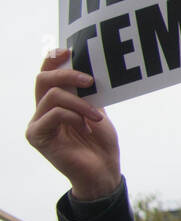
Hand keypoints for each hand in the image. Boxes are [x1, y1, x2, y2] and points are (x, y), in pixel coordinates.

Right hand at [26, 50, 121, 199]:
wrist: (103, 171)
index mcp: (54, 103)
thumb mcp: (96, 110)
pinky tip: (87, 127)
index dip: (53, 59)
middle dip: (68, 74)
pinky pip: (53, 114)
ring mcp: (37, 124)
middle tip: (90, 80)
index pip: (46, 74)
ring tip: (96, 117)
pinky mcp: (37, 137)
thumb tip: (87, 66)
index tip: (70, 50)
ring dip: (80, 103)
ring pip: (53, 96)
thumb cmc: (100, 142)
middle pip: (43, 79)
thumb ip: (86, 92)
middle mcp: (41, 111)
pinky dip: (75, 116)